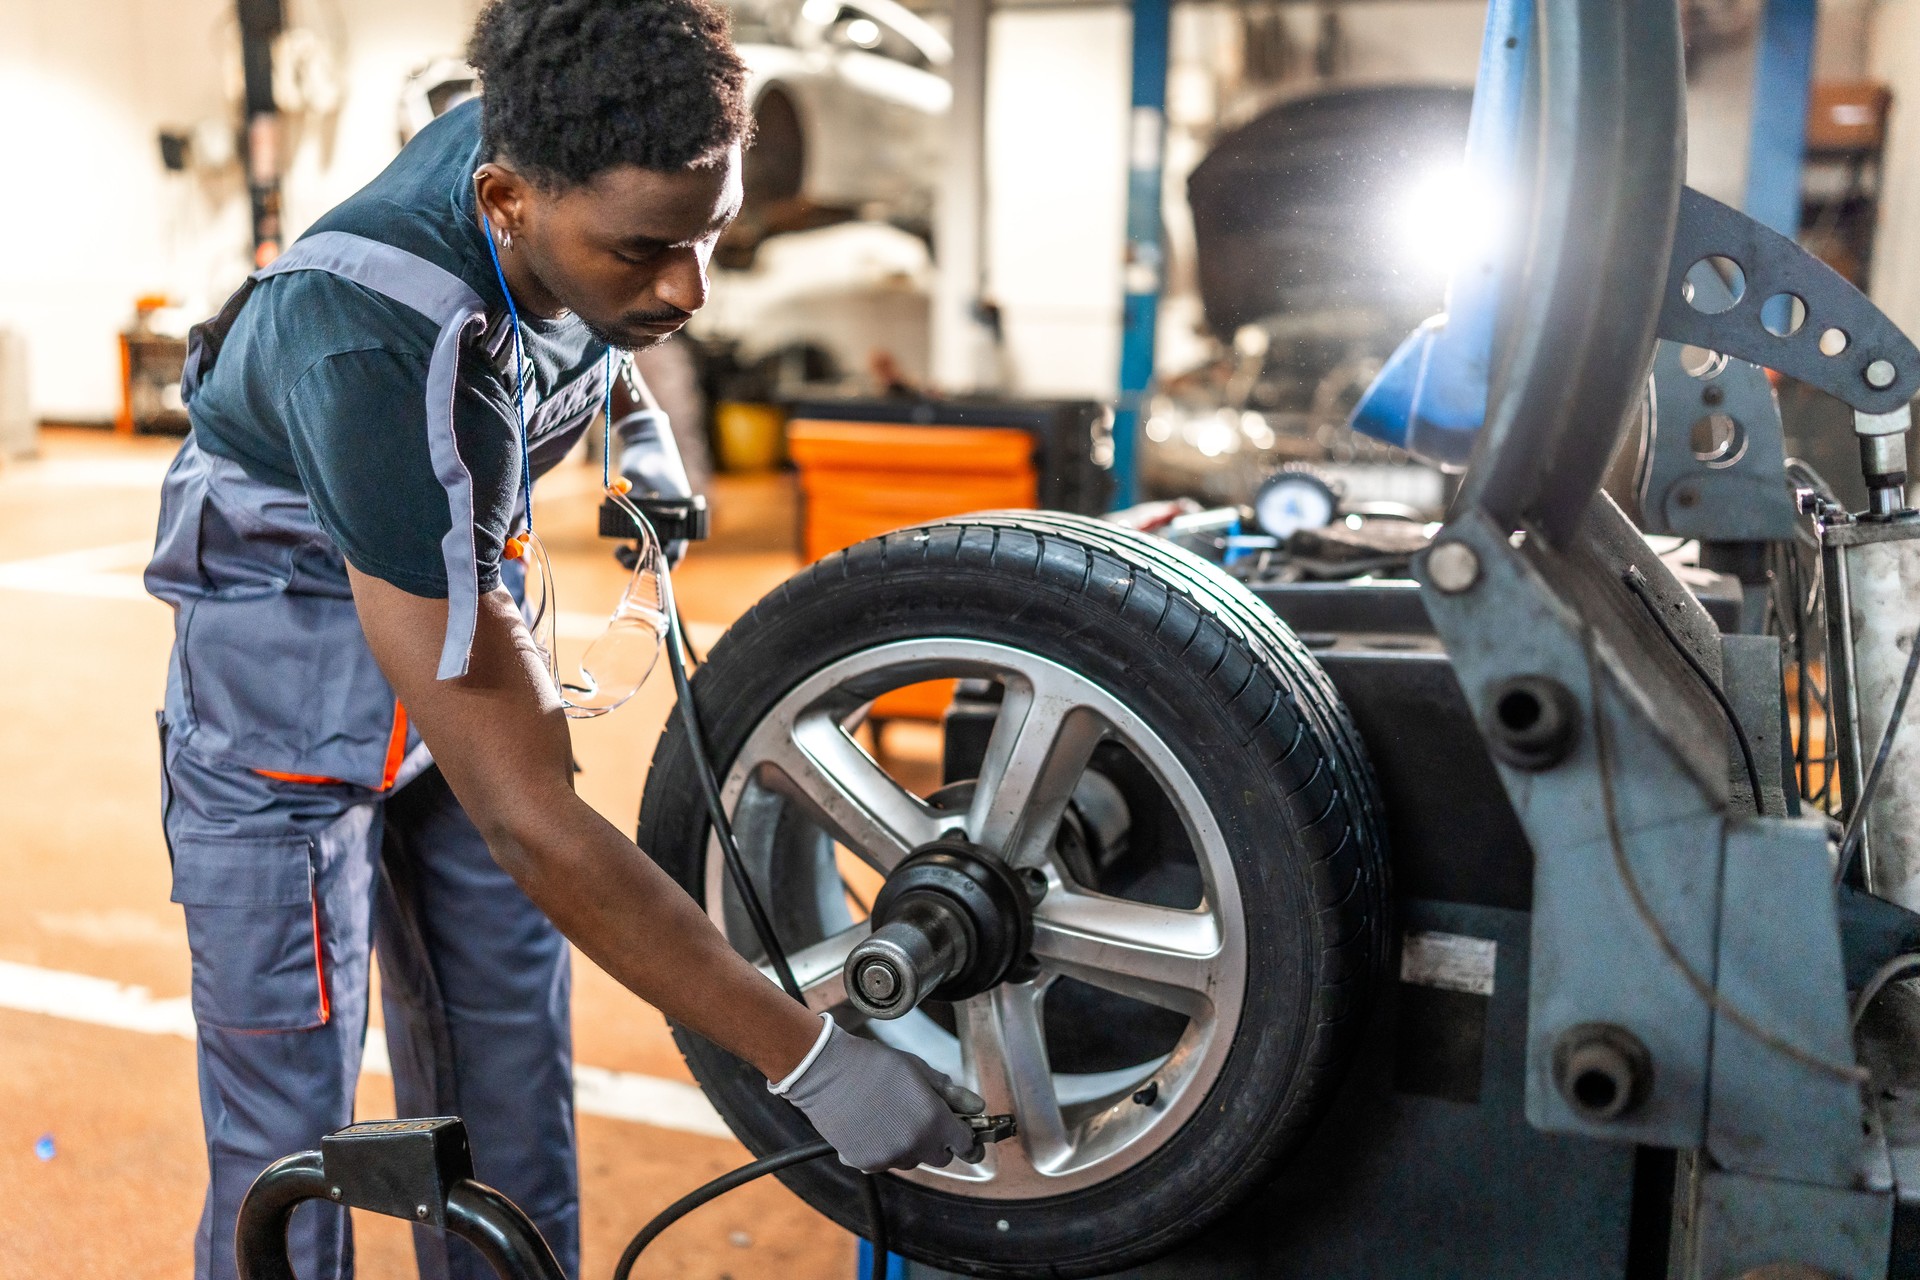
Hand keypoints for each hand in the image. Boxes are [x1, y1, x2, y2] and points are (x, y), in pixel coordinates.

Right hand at [770, 1017, 983, 1171]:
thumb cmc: (875, 1065)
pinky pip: (885, 1163)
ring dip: (911, 1146)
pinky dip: (883, 1149)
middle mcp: (915, 1145)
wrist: (828, 1072)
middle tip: (924, 1119)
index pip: (965, 1144)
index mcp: (934, 1121)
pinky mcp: (866, 1164)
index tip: (964, 1133)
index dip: (967, 1137)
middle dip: (939, 1142)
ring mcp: (889, 1158)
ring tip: (892, 1117)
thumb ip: (950, 1093)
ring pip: (912, 1161)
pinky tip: (872, 1126)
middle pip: (941, 1158)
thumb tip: (977, 1106)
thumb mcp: (919, 1070)